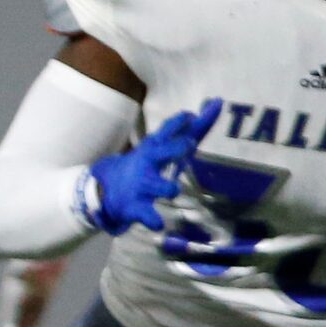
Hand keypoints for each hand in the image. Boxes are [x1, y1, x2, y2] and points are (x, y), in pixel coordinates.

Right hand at [75, 100, 221, 236]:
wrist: (106, 191)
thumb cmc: (145, 166)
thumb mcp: (162, 146)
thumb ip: (192, 129)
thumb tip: (218, 102)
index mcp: (153, 149)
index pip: (166, 132)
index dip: (177, 124)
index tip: (190, 115)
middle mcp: (146, 164)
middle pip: (161, 153)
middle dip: (175, 149)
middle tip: (189, 144)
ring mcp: (141, 186)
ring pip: (157, 186)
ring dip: (165, 187)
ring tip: (172, 190)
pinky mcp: (136, 206)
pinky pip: (146, 215)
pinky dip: (152, 220)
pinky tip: (158, 224)